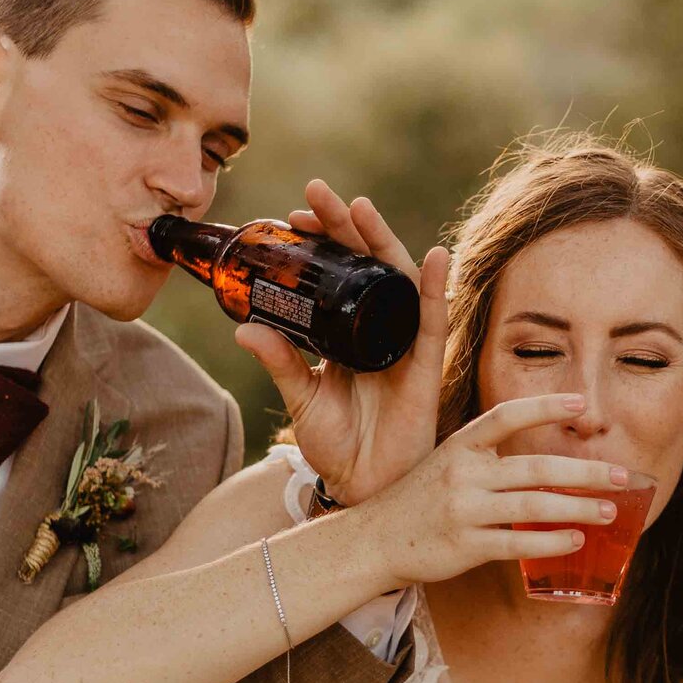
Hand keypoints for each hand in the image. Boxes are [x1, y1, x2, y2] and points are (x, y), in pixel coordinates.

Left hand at [234, 181, 448, 506]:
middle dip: (346, 226)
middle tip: (318, 193)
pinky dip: (437, 287)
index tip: (294, 216)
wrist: (362, 488)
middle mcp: (379, 328)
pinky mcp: (426, 365)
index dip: (322, 241)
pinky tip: (436, 256)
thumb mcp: (301, 396)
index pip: (338, 272)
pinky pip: (435, 320)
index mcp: (349, 331)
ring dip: (383, 241)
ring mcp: (405, 342)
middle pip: (367, 264)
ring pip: (398, 279)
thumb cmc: (338, 445)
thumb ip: (279, 362)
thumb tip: (244, 329)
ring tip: (361, 206)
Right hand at [355, 394, 627, 586]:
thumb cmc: (418, 500)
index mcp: (460, 445)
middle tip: (621, 474)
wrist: (375, 539)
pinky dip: (551, 543)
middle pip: (535, 467)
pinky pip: (517, 544)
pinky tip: (576, 542)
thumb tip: (545, 462)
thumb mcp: (445, 462)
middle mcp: (463, 473)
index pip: (506, 416)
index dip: (545, 407)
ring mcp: (464, 510)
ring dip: (577, 508)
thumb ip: (487, 456)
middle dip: (583, 471)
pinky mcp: (465, 546)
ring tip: (609, 511)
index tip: (581, 404)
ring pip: (532, 507)